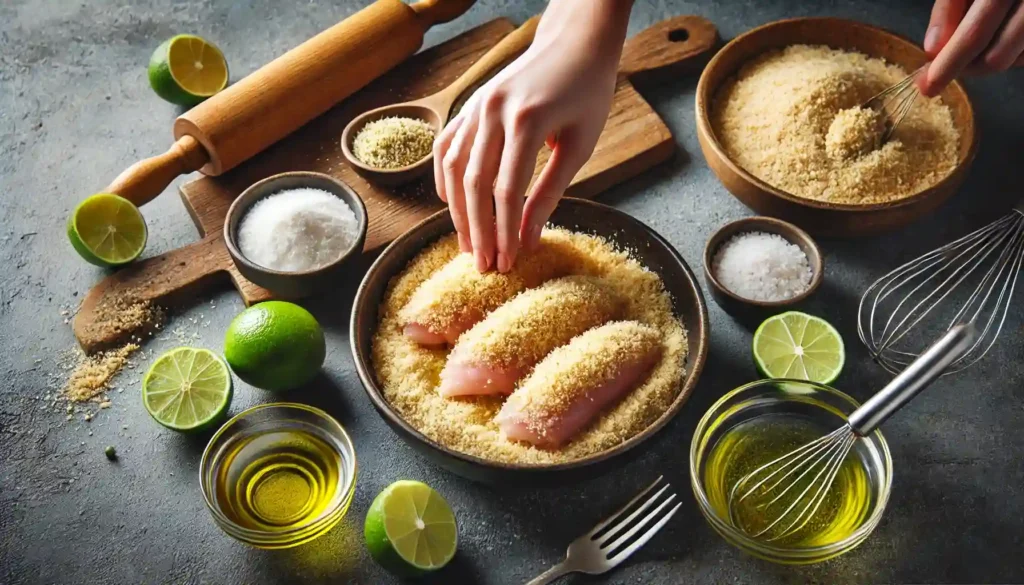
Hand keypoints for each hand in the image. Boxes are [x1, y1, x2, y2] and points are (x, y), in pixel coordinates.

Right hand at [433, 0, 633, 272]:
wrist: (574, 43)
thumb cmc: (587, 94)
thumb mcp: (579, 146)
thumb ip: (550, 192)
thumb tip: (527, 239)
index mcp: (527, 121)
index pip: (507, 190)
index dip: (504, 231)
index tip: (507, 261)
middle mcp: (493, 111)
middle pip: (474, 183)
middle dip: (478, 230)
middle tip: (483, 265)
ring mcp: (476, 105)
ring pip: (455, 168)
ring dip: (458, 211)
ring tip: (468, 244)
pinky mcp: (470, 104)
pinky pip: (447, 146)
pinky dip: (445, 177)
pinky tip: (451, 204)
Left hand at [919, 0, 1023, 95]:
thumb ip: (948, 10)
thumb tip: (932, 51)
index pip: (974, 35)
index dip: (949, 64)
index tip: (928, 85)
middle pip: (995, 58)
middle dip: (965, 69)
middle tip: (944, 68)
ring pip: (1012, 60)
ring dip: (985, 62)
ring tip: (969, 47)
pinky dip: (1008, 55)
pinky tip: (997, 39)